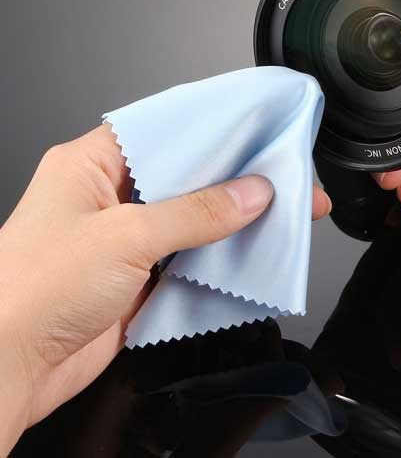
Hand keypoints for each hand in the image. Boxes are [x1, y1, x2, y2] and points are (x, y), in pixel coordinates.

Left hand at [0, 124, 330, 453]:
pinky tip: (252, 252)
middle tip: (280, 171)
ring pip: (191, 219)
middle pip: (184, 176)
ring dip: (231, 220)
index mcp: (91, 165)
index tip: (255, 124)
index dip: (211, 125)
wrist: (4, 370)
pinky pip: (189, 259)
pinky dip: (219, 259)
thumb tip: (250, 193)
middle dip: (234, 176)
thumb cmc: (31, 290)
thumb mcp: (124, 237)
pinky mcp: (136, 279)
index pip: (164, 129)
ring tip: (279, 211)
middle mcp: (108, 198)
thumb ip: (196, 214)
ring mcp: (124, 240)